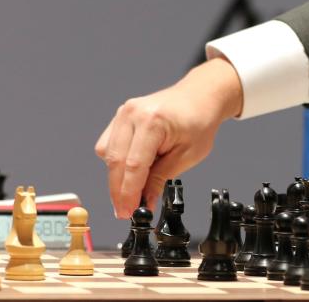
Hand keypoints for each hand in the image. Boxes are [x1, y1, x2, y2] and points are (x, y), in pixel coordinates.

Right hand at [94, 58, 243, 218]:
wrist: (200, 96)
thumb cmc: (199, 120)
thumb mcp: (188, 155)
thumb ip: (161, 179)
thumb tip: (144, 202)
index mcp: (153, 121)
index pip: (133, 166)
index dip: (129, 194)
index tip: (128, 213)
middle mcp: (133, 114)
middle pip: (115, 161)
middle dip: (119, 191)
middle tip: (125, 211)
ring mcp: (124, 112)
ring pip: (108, 155)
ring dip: (117, 176)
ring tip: (135, 188)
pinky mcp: (120, 116)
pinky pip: (109, 145)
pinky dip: (116, 161)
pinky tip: (133, 168)